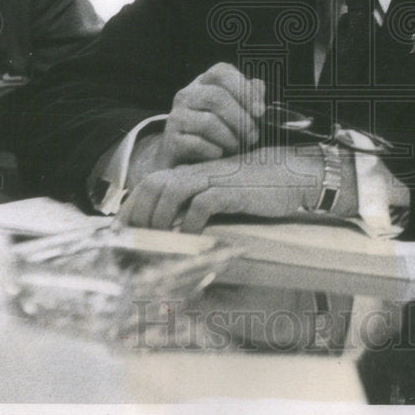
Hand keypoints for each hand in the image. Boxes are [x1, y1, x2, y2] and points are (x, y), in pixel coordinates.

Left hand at [118, 145, 355, 231]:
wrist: (293, 174)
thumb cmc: (257, 189)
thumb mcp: (222, 194)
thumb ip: (198, 204)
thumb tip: (174, 232)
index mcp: (193, 172)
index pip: (150, 182)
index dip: (132, 205)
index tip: (122, 231)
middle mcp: (199, 173)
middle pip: (153, 185)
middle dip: (138, 214)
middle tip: (134, 242)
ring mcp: (215, 179)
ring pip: (171, 192)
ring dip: (159, 218)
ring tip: (158, 242)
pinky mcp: (232, 190)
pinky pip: (202, 204)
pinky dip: (190, 222)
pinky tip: (189, 238)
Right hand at [158, 62, 265, 167]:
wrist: (185, 160)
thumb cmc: (218, 133)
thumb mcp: (236, 112)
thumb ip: (248, 96)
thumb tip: (258, 85)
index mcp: (204, 83)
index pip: (221, 73)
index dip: (244, 89)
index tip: (260, 112)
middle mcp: (187, 95)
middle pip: (216, 97)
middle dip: (240, 119)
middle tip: (253, 136)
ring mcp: (176, 117)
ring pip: (208, 122)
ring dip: (230, 138)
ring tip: (237, 147)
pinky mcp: (171, 140)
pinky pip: (195, 144)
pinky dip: (213, 151)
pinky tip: (219, 154)